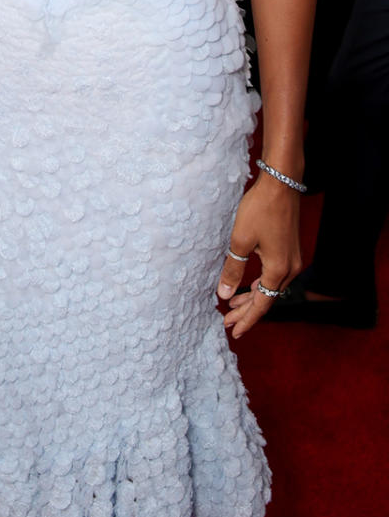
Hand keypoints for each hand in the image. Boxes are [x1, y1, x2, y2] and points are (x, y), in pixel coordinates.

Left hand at [216, 177, 300, 337]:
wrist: (281, 185)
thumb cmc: (259, 210)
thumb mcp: (240, 241)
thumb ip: (232, 269)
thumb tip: (223, 294)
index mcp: (278, 271)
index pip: (261, 305)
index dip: (246, 319)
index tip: (233, 331)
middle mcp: (290, 269)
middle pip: (267, 299)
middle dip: (246, 311)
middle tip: (227, 321)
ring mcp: (292, 260)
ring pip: (271, 288)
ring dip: (252, 298)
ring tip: (232, 305)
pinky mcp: (290, 250)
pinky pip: (275, 276)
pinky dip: (260, 285)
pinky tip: (249, 286)